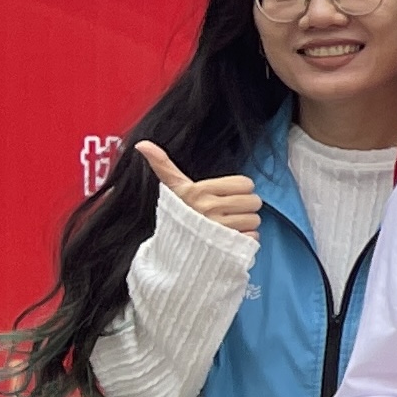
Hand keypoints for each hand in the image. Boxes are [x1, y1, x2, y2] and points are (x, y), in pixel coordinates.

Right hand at [134, 140, 261, 238]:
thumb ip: (163, 165)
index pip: (246, 184)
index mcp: (199, 191)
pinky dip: (246, 239)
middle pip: (253, 201)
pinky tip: (230, 240)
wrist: (172, 252)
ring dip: (245, 224)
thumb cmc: (179, 215)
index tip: (224, 197)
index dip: (239, 190)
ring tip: (227, 227)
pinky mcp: (228, 246)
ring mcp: (219, 228)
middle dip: (244, 207)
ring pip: (255, 220)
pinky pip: (253, 237)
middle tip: (227, 213)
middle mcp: (209, 208)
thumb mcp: (173, 189)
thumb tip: (141, 144)